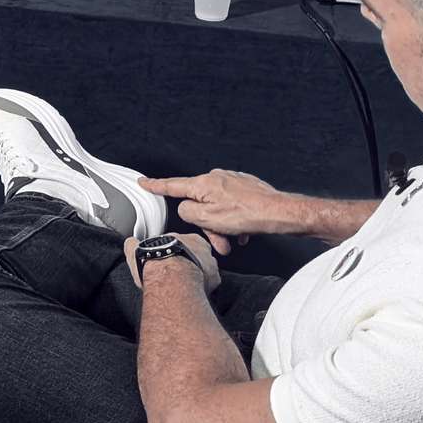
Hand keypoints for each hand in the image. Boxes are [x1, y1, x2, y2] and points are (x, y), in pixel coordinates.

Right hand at [124, 233, 220, 290]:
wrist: (169, 276)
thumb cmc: (155, 262)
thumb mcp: (136, 250)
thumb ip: (133, 245)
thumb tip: (129, 244)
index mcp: (185, 237)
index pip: (185, 241)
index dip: (177, 251)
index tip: (170, 259)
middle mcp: (202, 248)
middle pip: (199, 255)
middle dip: (191, 264)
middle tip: (179, 275)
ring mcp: (211, 263)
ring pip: (208, 270)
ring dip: (199, 277)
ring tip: (186, 287)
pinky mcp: (215, 280)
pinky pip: (212, 285)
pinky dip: (204, 290)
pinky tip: (194, 295)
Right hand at [141, 169, 299, 253]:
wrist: (279, 212)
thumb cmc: (247, 215)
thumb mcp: (207, 219)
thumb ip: (187, 212)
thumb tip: (187, 209)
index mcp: (203, 184)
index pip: (172, 185)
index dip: (156, 186)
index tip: (143, 182)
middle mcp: (216, 178)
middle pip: (200, 204)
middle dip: (208, 226)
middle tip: (219, 243)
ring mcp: (232, 181)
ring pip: (217, 208)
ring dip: (223, 227)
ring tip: (234, 241)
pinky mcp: (245, 187)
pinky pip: (231, 206)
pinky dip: (234, 221)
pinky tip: (243, 233)